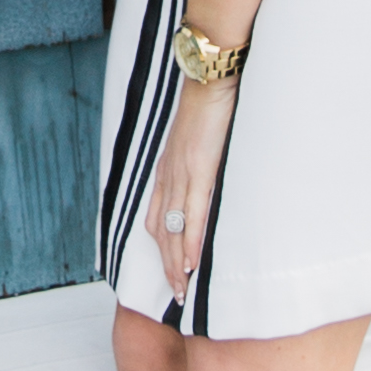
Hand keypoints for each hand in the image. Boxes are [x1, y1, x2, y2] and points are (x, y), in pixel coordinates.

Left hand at [145, 74, 238, 300]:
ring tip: (183, 290)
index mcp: (168, 169)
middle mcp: (168, 176)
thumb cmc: (210, 104)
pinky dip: (192, 242)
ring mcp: (181, 174)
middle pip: (162, 232)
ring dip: (177, 263)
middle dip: (167, 266)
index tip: (170, 270)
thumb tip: (211, 178)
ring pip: (175, 230)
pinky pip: (193, 214)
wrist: (210, 77)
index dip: (163, 248)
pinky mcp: (199, 170)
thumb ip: (200, 161)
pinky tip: (194, 263)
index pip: (159, 218)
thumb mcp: (199, 139)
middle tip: (176, 294)